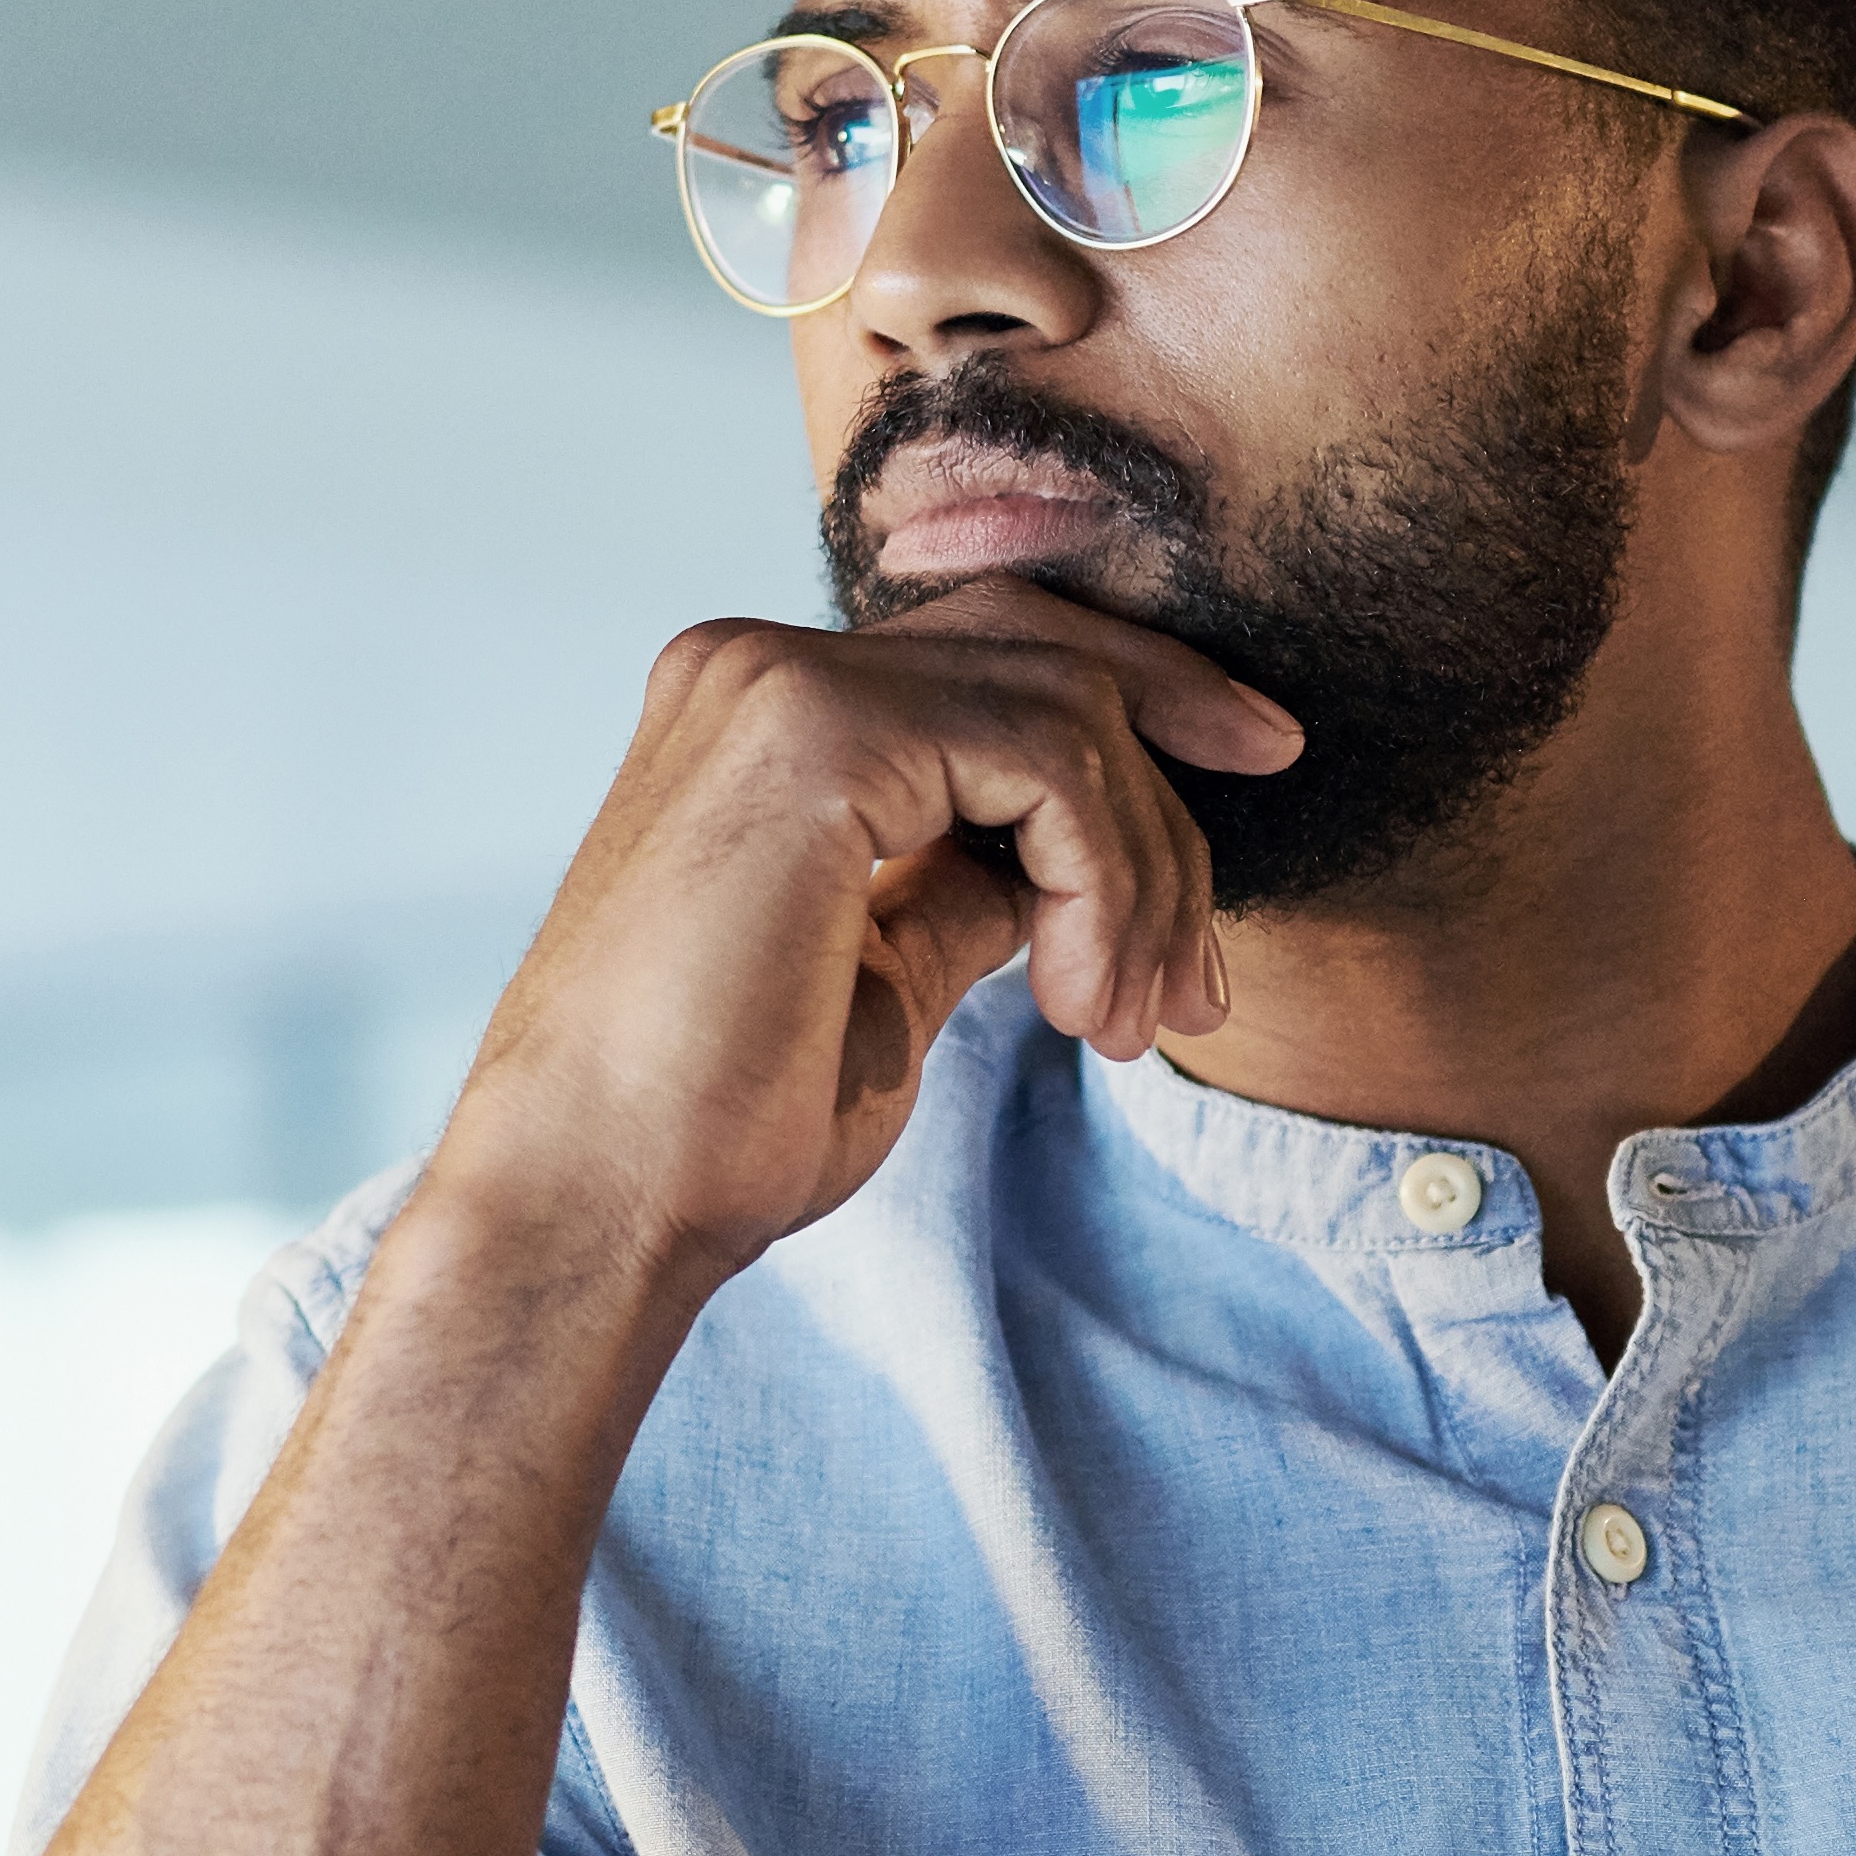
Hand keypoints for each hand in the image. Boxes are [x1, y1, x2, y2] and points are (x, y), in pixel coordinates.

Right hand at [413, 581, 1295, 1285]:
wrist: (600, 1204)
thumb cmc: (716, 1127)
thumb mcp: (883, 978)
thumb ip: (964, 887)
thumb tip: (1066, 869)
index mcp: (758, 710)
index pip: (994, 652)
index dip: (1145, 705)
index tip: (1255, 781)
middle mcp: (756, 664)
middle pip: (1049, 653)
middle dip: (1175, 789)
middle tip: (1208, 976)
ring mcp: (778, 683)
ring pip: (1070, 711)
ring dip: (1140, 883)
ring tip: (1119, 1029)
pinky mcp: (815, 734)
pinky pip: (1050, 762)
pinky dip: (1104, 886)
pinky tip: (1071, 1006)